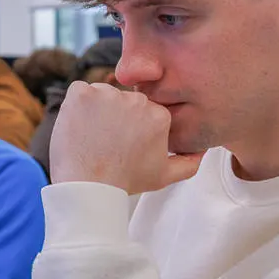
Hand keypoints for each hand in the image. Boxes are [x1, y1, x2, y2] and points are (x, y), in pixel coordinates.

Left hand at [49, 81, 202, 192]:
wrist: (89, 187)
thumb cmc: (125, 182)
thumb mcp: (165, 176)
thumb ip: (188, 162)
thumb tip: (202, 150)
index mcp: (159, 115)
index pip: (142, 110)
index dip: (129, 127)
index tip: (121, 144)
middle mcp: (137, 100)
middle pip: (122, 100)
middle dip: (114, 116)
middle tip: (105, 142)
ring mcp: (107, 94)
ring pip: (101, 94)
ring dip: (95, 110)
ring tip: (92, 137)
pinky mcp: (82, 94)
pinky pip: (78, 90)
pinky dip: (76, 105)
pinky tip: (78, 126)